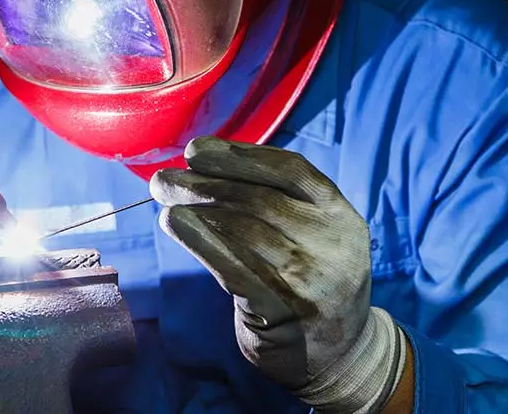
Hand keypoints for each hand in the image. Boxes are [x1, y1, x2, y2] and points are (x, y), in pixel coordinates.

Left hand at [151, 137, 407, 413]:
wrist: (342, 357)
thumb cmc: (313, 283)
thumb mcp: (315, 236)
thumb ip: (277, 202)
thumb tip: (205, 165)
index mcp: (340, 215)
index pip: (290, 170)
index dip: (240, 155)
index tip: (197, 150)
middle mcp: (332, 244)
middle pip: (260, 198)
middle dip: (205, 181)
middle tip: (164, 178)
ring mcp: (311, 280)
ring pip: (243, 229)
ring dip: (196, 207)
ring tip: (165, 197)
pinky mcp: (283, 312)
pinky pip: (233, 268)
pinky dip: (199, 240)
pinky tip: (175, 224)